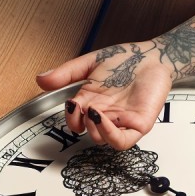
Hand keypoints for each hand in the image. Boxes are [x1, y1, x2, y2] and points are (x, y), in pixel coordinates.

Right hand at [36, 41, 172, 150]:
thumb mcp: (90, 62)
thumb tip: (40, 79)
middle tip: (83, 107)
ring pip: (103, 140)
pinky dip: (110, 135)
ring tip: (92, 111)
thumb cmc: (127, 58)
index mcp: (93, 101)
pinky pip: (122, 140)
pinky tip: (103, 119)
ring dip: (93, 130)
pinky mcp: (139, 124)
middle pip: (88, 132)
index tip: (70, 104)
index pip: (76, 120)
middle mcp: (106, 113)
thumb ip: (66, 72)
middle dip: (81, 123)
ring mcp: (122, 120)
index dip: (70, 118)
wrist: (154, 54)